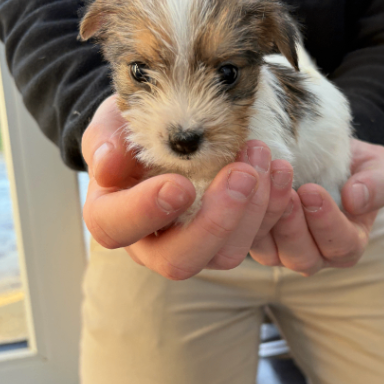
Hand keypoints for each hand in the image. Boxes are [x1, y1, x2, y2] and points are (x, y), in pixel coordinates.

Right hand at [81, 95, 293, 278]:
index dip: (147, 212)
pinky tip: (279, 169)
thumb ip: (105, 140)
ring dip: (252, 211)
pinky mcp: (230, 240)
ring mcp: (195, 247)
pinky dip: (273, 207)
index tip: (179, 185)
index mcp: (112, 217)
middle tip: (241, 174)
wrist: (166, 128)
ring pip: (226, 256)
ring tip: (261, 158)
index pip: (117, 228)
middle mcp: (151, 244)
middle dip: (215, 221)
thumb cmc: (132, 128)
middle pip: (179, 261)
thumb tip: (108, 166)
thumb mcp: (111, 122)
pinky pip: (257, 239)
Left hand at [248, 139, 383, 273]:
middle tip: (286, 193)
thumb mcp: (375, 166)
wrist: (319, 153)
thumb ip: (377, 183)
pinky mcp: (254, 238)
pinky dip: (243, 215)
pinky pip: (246, 238)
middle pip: (303, 257)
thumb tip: (356, 200)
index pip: (341, 245)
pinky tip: (244, 185)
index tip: (312, 191)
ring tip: (262, 186)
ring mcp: (280, 251)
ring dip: (265, 221)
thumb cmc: (351, 165)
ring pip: (270, 253)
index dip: (326, 222)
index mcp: (347, 243)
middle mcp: (314, 255)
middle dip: (293, 225)